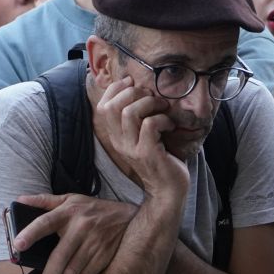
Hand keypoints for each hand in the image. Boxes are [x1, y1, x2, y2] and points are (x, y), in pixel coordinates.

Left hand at [12, 193, 135, 273]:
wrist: (127, 217)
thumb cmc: (92, 209)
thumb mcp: (70, 199)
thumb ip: (44, 201)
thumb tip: (19, 200)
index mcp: (68, 212)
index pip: (46, 222)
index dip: (31, 233)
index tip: (18, 245)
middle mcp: (81, 227)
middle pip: (59, 257)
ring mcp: (94, 242)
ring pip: (73, 270)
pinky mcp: (104, 254)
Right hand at [89, 75, 188, 201]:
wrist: (168, 190)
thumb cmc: (160, 159)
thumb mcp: (142, 138)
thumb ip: (136, 120)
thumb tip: (137, 89)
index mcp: (116, 137)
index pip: (103, 106)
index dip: (116, 89)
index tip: (133, 83)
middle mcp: (119, 142)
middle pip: (113, 106)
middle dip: (134, 93)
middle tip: (152, 97)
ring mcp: (132, 148)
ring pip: (130, 113)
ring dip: (150, 103)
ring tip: (163, 108)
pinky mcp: (147, 153)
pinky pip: (150, 124)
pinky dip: (162, 118)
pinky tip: (170, 125)